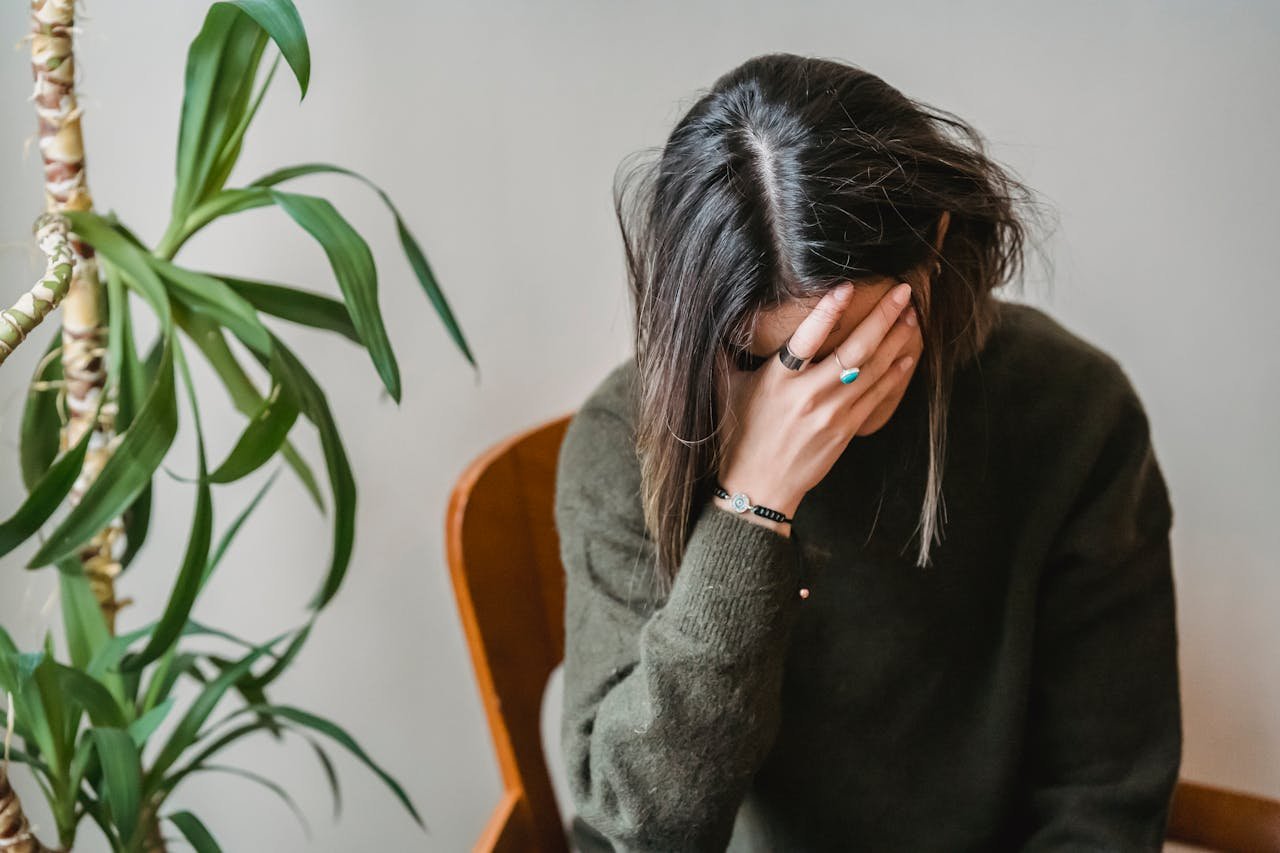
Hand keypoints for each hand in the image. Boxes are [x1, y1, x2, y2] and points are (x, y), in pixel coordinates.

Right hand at [714, 280, 918, 533]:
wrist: (759, 487)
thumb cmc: (739, 436)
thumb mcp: (725, 389)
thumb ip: (726, 353)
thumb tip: (719, 317)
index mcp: (778, 380)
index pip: (806, 338)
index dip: (827, 311)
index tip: (847, 286)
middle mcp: (808, 395)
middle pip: (855, 350)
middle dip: (883, 317)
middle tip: (903, 292)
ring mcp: (831, 413)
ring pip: (873, 369)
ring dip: (896, 340)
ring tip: (910, 316)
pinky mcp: (846, 430)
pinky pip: (876, 396)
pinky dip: (894, 373)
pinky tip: (907, 354)